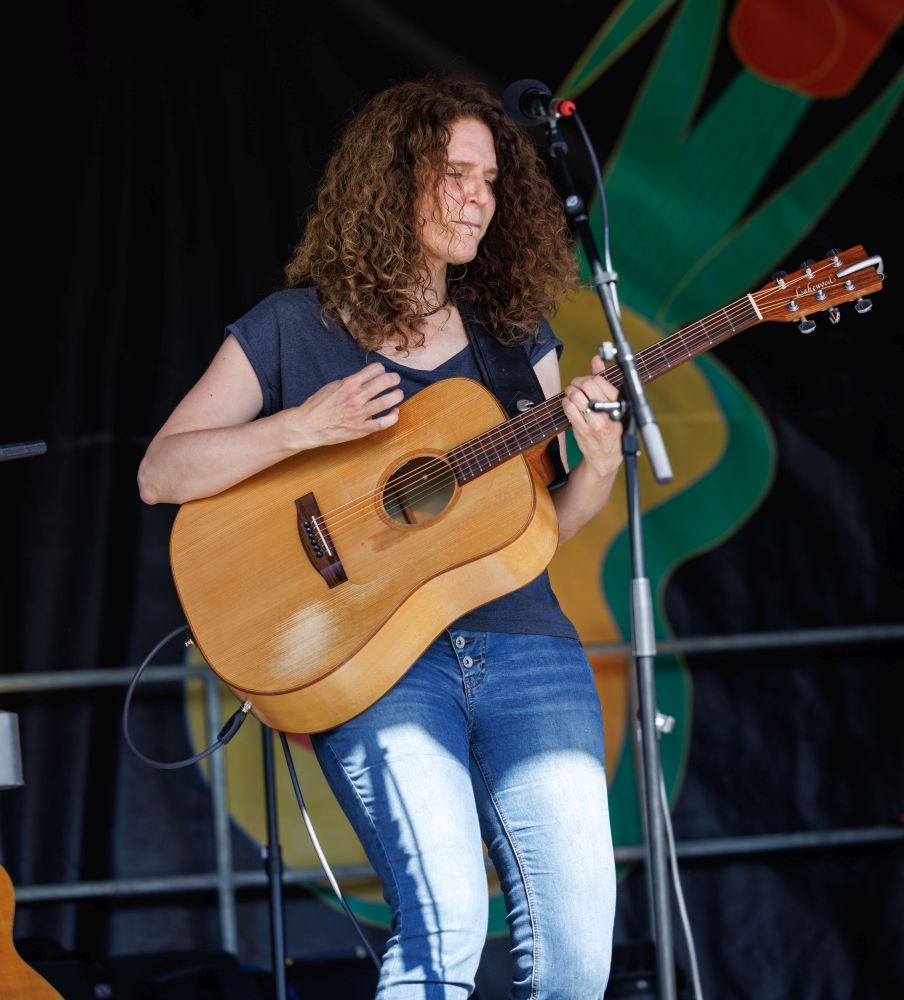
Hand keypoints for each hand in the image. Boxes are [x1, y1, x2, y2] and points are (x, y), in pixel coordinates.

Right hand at [283, 363, 402, 449]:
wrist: (308, 426)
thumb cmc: (317, 406)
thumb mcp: (332, 386)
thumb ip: (350, 383)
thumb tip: (365, 379)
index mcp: (349, 384)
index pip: (374, 370)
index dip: (381, 369)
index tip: (382, 372)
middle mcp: (356, 397)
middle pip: (385, 382)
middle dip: (394, 379)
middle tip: (395, 380)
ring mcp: (360, 414)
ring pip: (388, 401)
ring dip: (397, 395)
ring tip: (398, 394)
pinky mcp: (361, 429)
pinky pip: (383, 423)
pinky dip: (393, 417)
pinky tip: (394, 412)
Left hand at [561, 354, 622, 478]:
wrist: (606, 456)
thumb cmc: (610, 427)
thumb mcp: (612, 403)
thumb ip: (603, 380)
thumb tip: (596, 359)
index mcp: (618, 403)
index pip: (599, 380)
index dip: (588, 378)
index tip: (585, 382)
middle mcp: (608, 412)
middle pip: (587, 385)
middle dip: (577, 382)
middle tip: (575, 386)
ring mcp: (595, 422)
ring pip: (576, 396)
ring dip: (569, 392)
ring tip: (571, 395)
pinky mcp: (583, 430)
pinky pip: (569, 409)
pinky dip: (565, 403)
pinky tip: (568, 405)